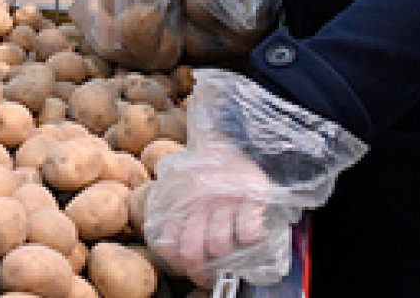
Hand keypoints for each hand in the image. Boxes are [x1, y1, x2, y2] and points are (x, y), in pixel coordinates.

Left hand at [148, 148, 273, 284]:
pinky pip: (249, 233)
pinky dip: (250, 239)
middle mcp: (198, 204)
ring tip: (228, 247)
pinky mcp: (250, 198)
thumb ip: (171, 212)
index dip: (176, 264)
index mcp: (178, 203)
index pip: (169, 244)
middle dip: (199, 271)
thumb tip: (169, 247)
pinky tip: (249, 234)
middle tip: (207, 276)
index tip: (185, 270)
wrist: (231, 142)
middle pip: (192, 251)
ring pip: (219, 245)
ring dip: (225, 253)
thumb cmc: (204, 171)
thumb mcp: (178, 186)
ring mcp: (224, 202)